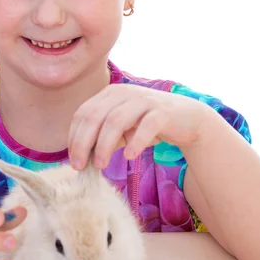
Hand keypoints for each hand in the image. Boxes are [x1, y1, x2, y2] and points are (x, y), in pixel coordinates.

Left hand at [68, 84, 212, 169]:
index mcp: (109, 94)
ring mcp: (143, 100)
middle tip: (79, 166)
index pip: (83, 113)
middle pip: (95, 116)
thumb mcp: (120, 131)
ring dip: (104, 144)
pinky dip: (135, 142)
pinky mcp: (163, 112)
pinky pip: (146, 126)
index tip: (72, 159)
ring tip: (100, 165)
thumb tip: (79, 157)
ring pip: (116, 120)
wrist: (186, 119)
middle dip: (83, 142)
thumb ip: (101, 138)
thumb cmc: (146, 125)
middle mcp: (124, 93)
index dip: (74, 136)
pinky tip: (129, 157)